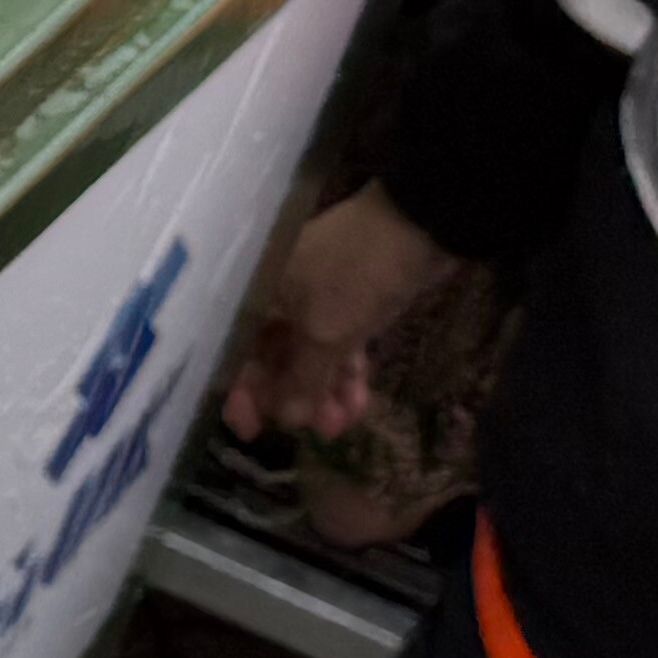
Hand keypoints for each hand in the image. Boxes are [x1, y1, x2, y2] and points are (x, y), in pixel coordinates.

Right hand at [226, 184, 460, 443]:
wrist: (421, 225)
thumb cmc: (357, 275)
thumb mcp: (326, 333)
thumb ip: (302, 379)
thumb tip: (287, 418)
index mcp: (258, 297)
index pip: (235, 353)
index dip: (244, 395)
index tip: (255, 432)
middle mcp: (276, 300)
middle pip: (272, 360)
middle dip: (294, 399)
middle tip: (317, 430)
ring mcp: (313, 301)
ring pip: (308, 357)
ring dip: (324, 393)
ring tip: (345, 423)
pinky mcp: (347, 305)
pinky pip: (335, 348)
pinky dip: (344, 374)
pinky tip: (359, 401)